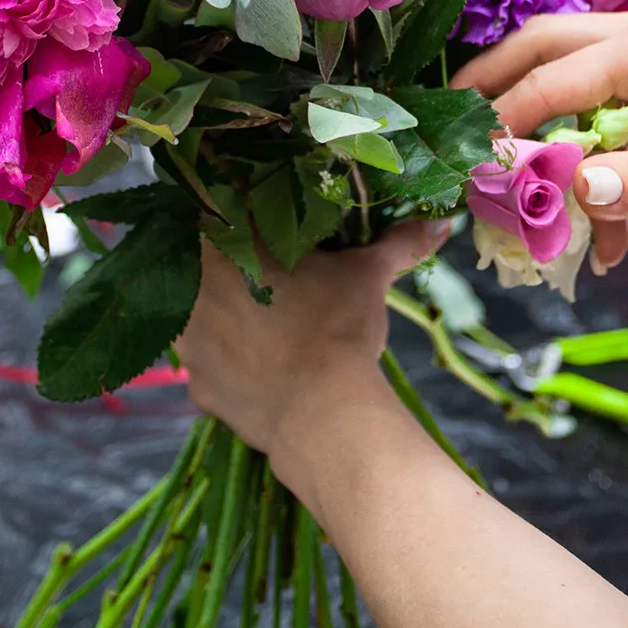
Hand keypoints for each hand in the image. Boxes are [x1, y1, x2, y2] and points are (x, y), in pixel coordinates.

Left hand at [178, 222, 442, 460]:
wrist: (322, 416)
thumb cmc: (337, 327)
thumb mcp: (369, 275)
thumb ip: (397, 243)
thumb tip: (440, 223)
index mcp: (221, 244)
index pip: (216, 210)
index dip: (240, 213)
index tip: (264, 221)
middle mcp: (190, 289)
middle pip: (200, 262)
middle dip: (230, 263)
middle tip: (269, 267)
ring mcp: (187, 343)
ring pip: (197, 314)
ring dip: (223, 311)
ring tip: (265, 317)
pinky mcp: (197, 385)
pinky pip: (209, 362)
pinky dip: (230, 359)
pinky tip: (262, 361)